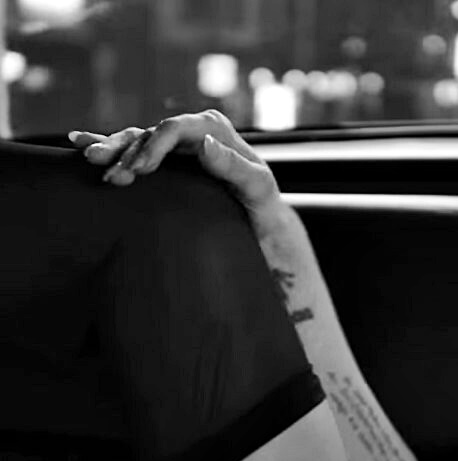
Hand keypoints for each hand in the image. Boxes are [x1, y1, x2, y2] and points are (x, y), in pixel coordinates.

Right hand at [68, 109, 286, 239]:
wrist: (259, 218)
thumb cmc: (262, 203)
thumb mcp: (256, 186)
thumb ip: (232, 166)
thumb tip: (204, 143)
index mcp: (212, 128)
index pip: (173, 129)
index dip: (153, 147)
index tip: (139, 171)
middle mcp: (191, 131)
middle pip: (148, 134)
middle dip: (124, 150)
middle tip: (105, 172)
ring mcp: (176, 146)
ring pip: (136, 141)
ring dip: (111, 150)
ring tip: (88, 157)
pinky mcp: (166, 160)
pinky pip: (133, 149)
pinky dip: (108, 145)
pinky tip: (78, 142)